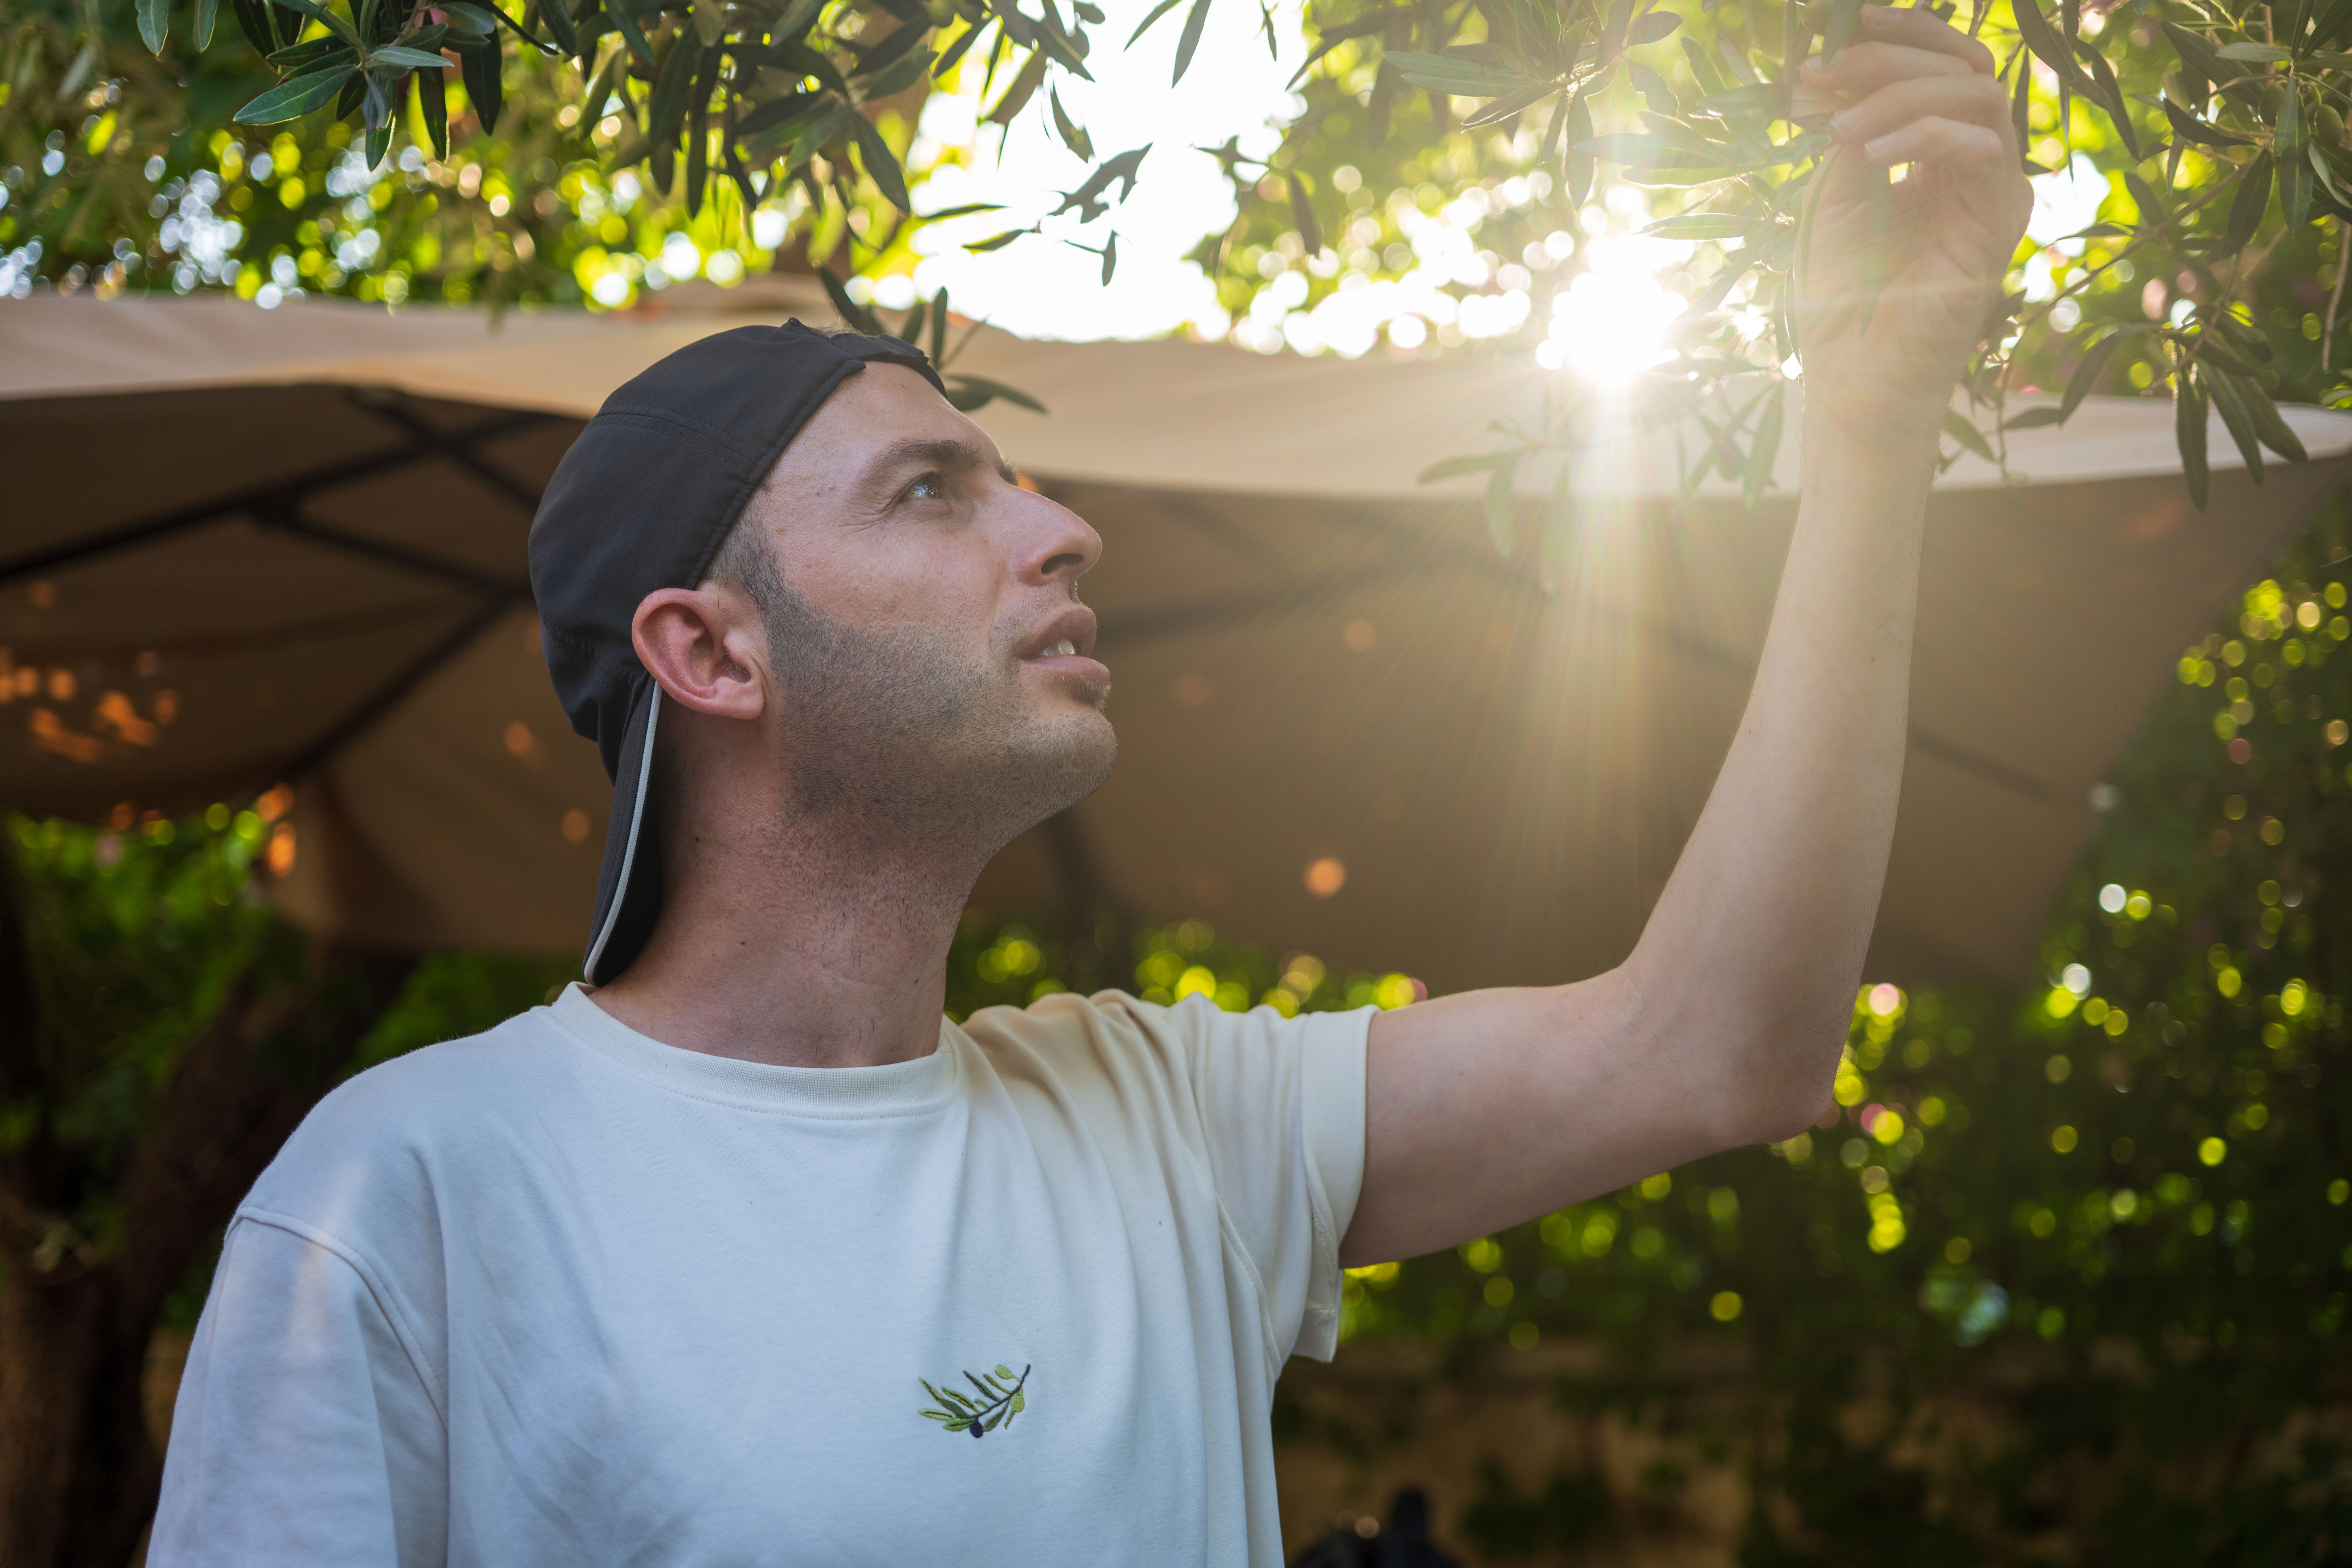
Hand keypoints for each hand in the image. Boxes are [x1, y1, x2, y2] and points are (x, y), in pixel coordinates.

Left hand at [1793, 6, 2033, 445]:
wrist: (1855, 381)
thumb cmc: (1841, 299)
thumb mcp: (1834, 197)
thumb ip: (1850, 136)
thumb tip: (1841, 76)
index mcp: (1938, 153)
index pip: (1940, 64)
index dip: (1896, 33)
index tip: (1832, 30)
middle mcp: (1976, 164)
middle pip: (1965, 65)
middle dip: (1892, 53)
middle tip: (1826, 70)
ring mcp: (1995, 190)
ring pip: (1977, 94)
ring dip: (1901, 93)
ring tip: (1839, 127)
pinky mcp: (2000, 223)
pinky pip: (1980, 148)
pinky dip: (1922, 134)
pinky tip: (1869, 152)